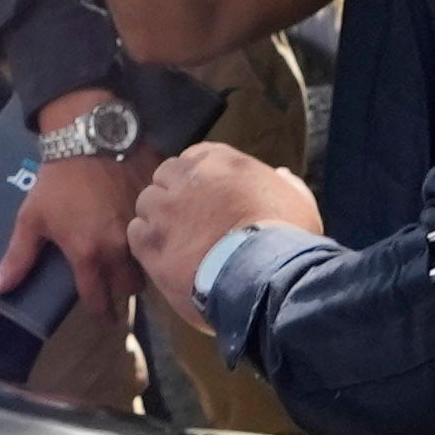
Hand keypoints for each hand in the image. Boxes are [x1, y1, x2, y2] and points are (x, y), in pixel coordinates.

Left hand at [16, 137, 144, 317]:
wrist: (89, 135)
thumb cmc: (56, 180)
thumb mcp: (32, 219)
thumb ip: (17, 259)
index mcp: (89, 254)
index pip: (99, 299)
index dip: (101, 313)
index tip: (105, 320)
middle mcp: (120, 247)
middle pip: (131, 287)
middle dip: (124, 290)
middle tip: (118, 285)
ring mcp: (142, 226)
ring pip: (150, 261)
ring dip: (141, 266)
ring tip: (132, 262)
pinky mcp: (156, 206)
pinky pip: (161, 230)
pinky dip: (154, 234)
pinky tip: (148, 230)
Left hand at [127, 134, 309, 284]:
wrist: (265, 276)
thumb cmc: (286, 237)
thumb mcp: (298, 201)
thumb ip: (285, 184)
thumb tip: (281, 175)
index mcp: (220, 161)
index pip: (193, 158)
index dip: (196, 180)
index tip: (205, 198)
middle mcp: (186, 178)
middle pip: (164, 178)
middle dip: (173, 196)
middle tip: (188, 221)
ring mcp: (165, 210)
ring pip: (147, 205)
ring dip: (158, 220)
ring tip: (176, 243)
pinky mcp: (151, 244)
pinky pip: (136, 234)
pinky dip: (147, 244)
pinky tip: (164, 257)